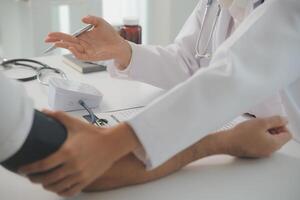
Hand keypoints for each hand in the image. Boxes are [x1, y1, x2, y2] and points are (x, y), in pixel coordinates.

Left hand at [19, 111, 139, 196]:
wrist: (113, 143)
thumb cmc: (94, 133)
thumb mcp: (75, 124)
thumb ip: (59, 117)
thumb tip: (45, 111)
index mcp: (67, 152)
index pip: (42, 165)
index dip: (29, 169)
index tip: (22, 170)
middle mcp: (72, 166)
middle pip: (47, 179)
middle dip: (35, 179)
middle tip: (31, 176)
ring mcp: (80, 175)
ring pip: (57, 187)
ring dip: (47, 186)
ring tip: (43, 182)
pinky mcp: (87, 180)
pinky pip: (70, 192)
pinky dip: (61, 192)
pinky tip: (58, 188)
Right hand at [45, 15, 131, 68]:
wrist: (119, 44)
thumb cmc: (110, 34)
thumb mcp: (100, 23)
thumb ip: (91, 19)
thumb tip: (82, 18)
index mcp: (83, 37)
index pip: (68, 36)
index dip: (59, 36)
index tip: (50, 34)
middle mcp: (83, 44)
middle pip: (67, 42)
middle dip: (57, 41)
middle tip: (47, 39)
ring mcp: (86, 51)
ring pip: (72, 49)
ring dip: (64, 46)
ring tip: (57, 43)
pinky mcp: (91, 56)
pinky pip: (80, 55)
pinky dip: (75, 52)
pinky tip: (72, 47)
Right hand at [223, 116, 291, 157]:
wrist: (226, 143)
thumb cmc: (242, 134)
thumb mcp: (261, 122)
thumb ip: (276, 120)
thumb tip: (284, 120)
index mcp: (274, 144)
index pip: (288, 134)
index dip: (281, 125)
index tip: (272, 121)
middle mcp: (270, 151)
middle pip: (279, 137)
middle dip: (272, 128)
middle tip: (262, 122)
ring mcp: (261, 152)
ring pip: (269, 140)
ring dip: (264, 132)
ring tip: (254, 126)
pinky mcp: (254, 152)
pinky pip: (261, 143)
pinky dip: (258, 136)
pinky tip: (249, 132)